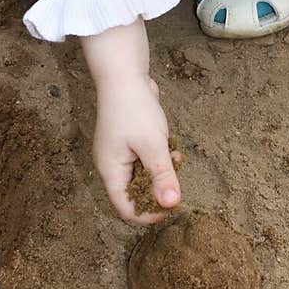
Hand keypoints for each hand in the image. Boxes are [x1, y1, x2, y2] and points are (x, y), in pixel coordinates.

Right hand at [81, 21, 181, 224]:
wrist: (124, 74)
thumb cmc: (135, 109)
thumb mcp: (153, 145)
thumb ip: (162, 176)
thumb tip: (172, 205)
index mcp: (111, 172)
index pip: (125, 209)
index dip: (148, 214)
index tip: (171, 207)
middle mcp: (111, 166)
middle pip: (134, 194)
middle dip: (157, 191)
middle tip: (177, 182)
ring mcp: (119, 153)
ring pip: (142, 176)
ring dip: (161, 173)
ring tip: (176, 158)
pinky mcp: (128, 141)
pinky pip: (144, 160)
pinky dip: (158, 158)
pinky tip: (172, 147)